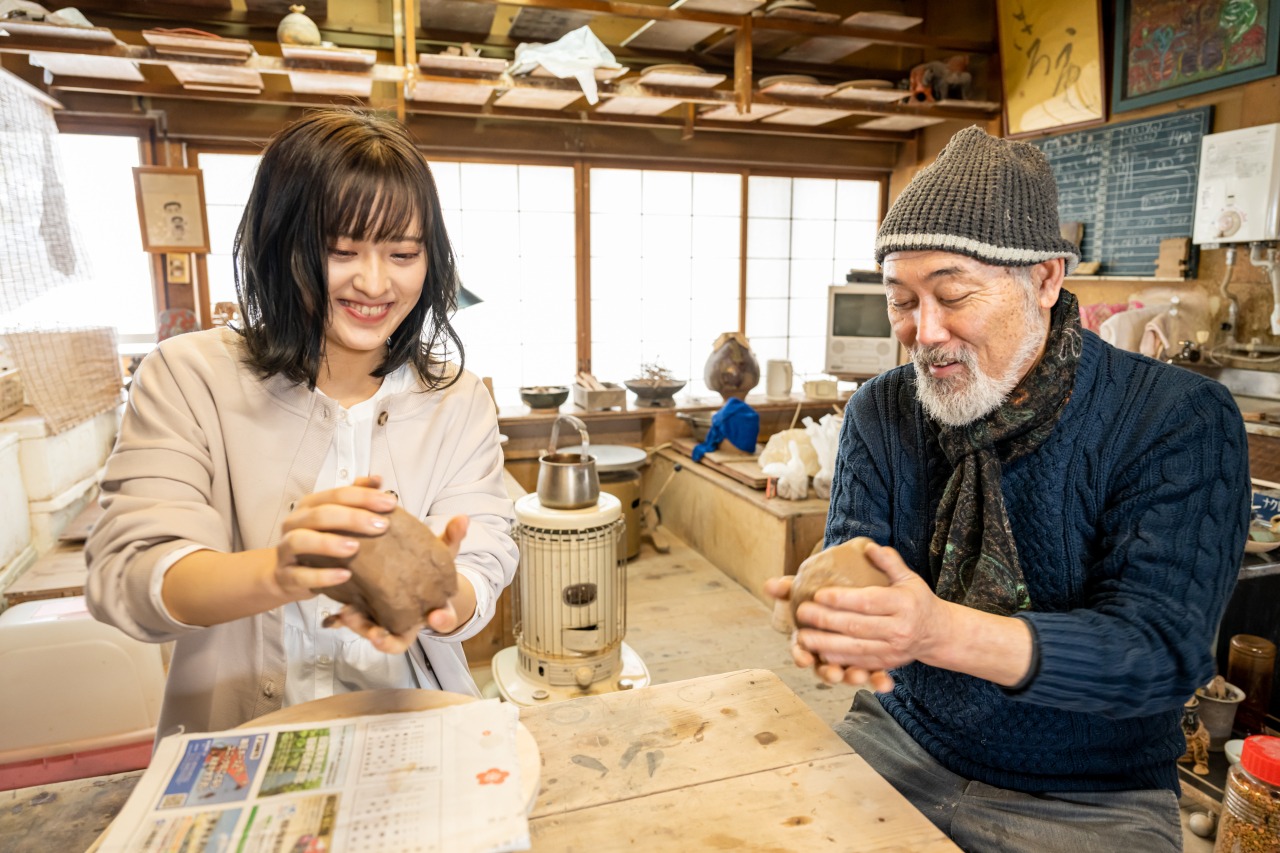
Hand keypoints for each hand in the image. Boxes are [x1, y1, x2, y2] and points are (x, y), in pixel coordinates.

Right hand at [271, 475, 396, 601]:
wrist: (289, 576)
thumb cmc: (320, 543)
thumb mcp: (336, 519)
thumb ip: (354, 498)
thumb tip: (377, 480)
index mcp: (309, 506)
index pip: (337, 495)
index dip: (364, 497)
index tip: (390, 504)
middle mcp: (294, 523)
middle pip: (320, 514)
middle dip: (352, 518)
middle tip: (381, 526)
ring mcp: (285, 550)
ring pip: (300, 540)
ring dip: (328, 543)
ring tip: (355, 548)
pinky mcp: (285, 576)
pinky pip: (300, 575)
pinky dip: (322, 576)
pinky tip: (345, 575)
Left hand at [326, 514, 471, 653]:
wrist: (409, 571)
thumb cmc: (427, 564)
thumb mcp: (441, 551)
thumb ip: (452, 536)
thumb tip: (463, 518)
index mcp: (434, 609)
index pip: (443, 620)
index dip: (442, 620)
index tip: (437, 616)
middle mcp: (409, 621)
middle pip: (400, 641)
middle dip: (388, 641)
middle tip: (378, 636)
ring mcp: (386, 621)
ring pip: (374, 635)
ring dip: (361, 629)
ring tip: (348, 615)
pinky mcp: (366, 615)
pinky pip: (355, 623)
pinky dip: (346, 620)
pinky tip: (338, 610)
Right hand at [764, 574, 892, 689]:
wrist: (861, 604)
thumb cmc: (828, 599)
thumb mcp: (809, 590)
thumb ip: (790, 588)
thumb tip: (770, 584)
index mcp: (810, 640)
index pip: (800, 651)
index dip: (801, 655)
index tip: (803, 658)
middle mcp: (828, 656)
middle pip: (824, 668)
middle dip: (829, 673)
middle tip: (834, 672)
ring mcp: (848, 662)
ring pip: (848, 674)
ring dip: (853, 678)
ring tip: (860, 676)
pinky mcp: (870, 665)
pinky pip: (874, 675)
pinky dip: (879, 681)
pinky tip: (886, 683)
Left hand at [790, 542, 948, 689]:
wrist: (938, 633)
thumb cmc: (917, 600)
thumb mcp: (908, 578)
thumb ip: (889, 562)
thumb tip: (868, 546)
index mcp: (903, 604)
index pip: (868, 601)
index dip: (841, 599)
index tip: (817, 594)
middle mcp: (899, 629)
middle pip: (857, 626)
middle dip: (826, 621)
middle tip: (801, 613)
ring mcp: (894, 649)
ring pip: (855, 648)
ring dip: (826, 644)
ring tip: (803, 637)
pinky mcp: (888, 663)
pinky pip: (861, 662)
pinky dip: (839, 659)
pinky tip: (820, 653)